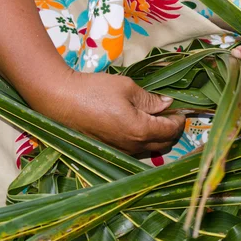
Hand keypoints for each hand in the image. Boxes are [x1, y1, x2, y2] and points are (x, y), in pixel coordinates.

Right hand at [29, 70, 184, 154]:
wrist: (60, 101)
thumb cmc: (95, 91)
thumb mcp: (127, 88)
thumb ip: (150, 99)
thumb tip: (168, 105)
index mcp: (140, 130)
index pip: (171, 130)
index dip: (179, 119)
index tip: (180, 107)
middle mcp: (133, 147)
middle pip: (165, 144)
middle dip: (172, 130)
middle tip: (170, 112)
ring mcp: (121, 152)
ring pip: (151, 150)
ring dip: (158, 136)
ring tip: (154, 117)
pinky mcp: (110, 152)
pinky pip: (136, 151)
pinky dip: (144, 141)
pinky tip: (137, 125)